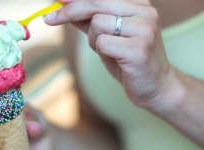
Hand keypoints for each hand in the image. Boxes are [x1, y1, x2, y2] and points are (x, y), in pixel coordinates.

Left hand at [45, 0, 175, 108]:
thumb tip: (65, 7)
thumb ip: (90, 21)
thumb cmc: (129, 61)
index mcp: (139, 4)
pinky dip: (101, 52)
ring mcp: (144, 29)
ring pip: (98, 24)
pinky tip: (116, 59)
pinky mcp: (139, 48)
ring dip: (94, 40)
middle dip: (69, 11)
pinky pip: (103, 43)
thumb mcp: (108, 36)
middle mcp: (145, 11)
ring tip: (109, 51)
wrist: (155, 87)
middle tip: (48, 19)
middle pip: (96, 2)